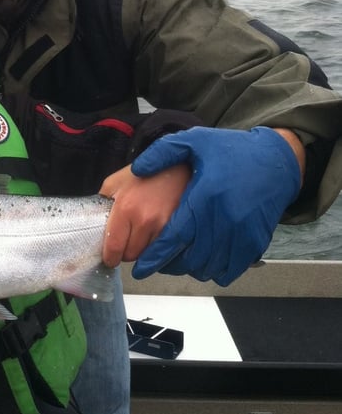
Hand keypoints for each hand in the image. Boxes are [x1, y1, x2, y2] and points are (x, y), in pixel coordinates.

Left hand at [99, 163, 190, 265]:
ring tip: (141, 233)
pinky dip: (156, 248)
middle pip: (130, 255)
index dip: (110, 257)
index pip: (114, 247)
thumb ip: (102, 203)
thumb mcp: (115, 182)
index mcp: (125, 208)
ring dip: (141, 250)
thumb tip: (93, 222)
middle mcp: (145, 220)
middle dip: (125, 251)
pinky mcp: (178, 230)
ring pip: (146, 256)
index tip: (109, 258)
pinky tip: (154, 235)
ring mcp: (163, 226)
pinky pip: (163, 252)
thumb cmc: (146, 173)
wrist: (179, 168)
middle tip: (126, 240)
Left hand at [130, 127, 301, 285]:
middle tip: (158, 262)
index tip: (141, 269)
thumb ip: (163, 152)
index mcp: (205, 195)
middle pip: (190, 257)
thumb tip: (138, 169)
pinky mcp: (256, 241)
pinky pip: (231, 269)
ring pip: (209, 266)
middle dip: (170, 265)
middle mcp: (224, 217)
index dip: (156, 256)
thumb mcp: (194, 141)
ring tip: (178, 261)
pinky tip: (205, 263)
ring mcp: (242, 232)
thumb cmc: (231, 151)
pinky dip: (215, 272)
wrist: (275, 160)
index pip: (175, 236)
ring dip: (190, 268)